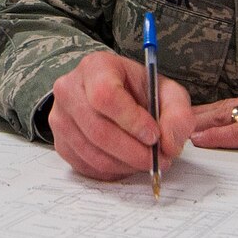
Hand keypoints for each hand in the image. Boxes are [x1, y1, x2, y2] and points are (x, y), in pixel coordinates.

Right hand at [48, 50, 194, 181]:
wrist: (111, 94)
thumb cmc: (137, 91)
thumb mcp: (166, 91)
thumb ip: (178, 113)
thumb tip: (169, 144)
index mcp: (96, 67)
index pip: (106, 96)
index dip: (132, 121)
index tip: (154, 135)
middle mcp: (69, 89)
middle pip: (98, 130)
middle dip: (134, 152)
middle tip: (158, 159)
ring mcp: (60, 117)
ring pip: (93, 153)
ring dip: (126, 165)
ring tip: (146, 160)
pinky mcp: (59, 142)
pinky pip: (86, 166)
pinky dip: (112, 171)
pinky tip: (127, 161)